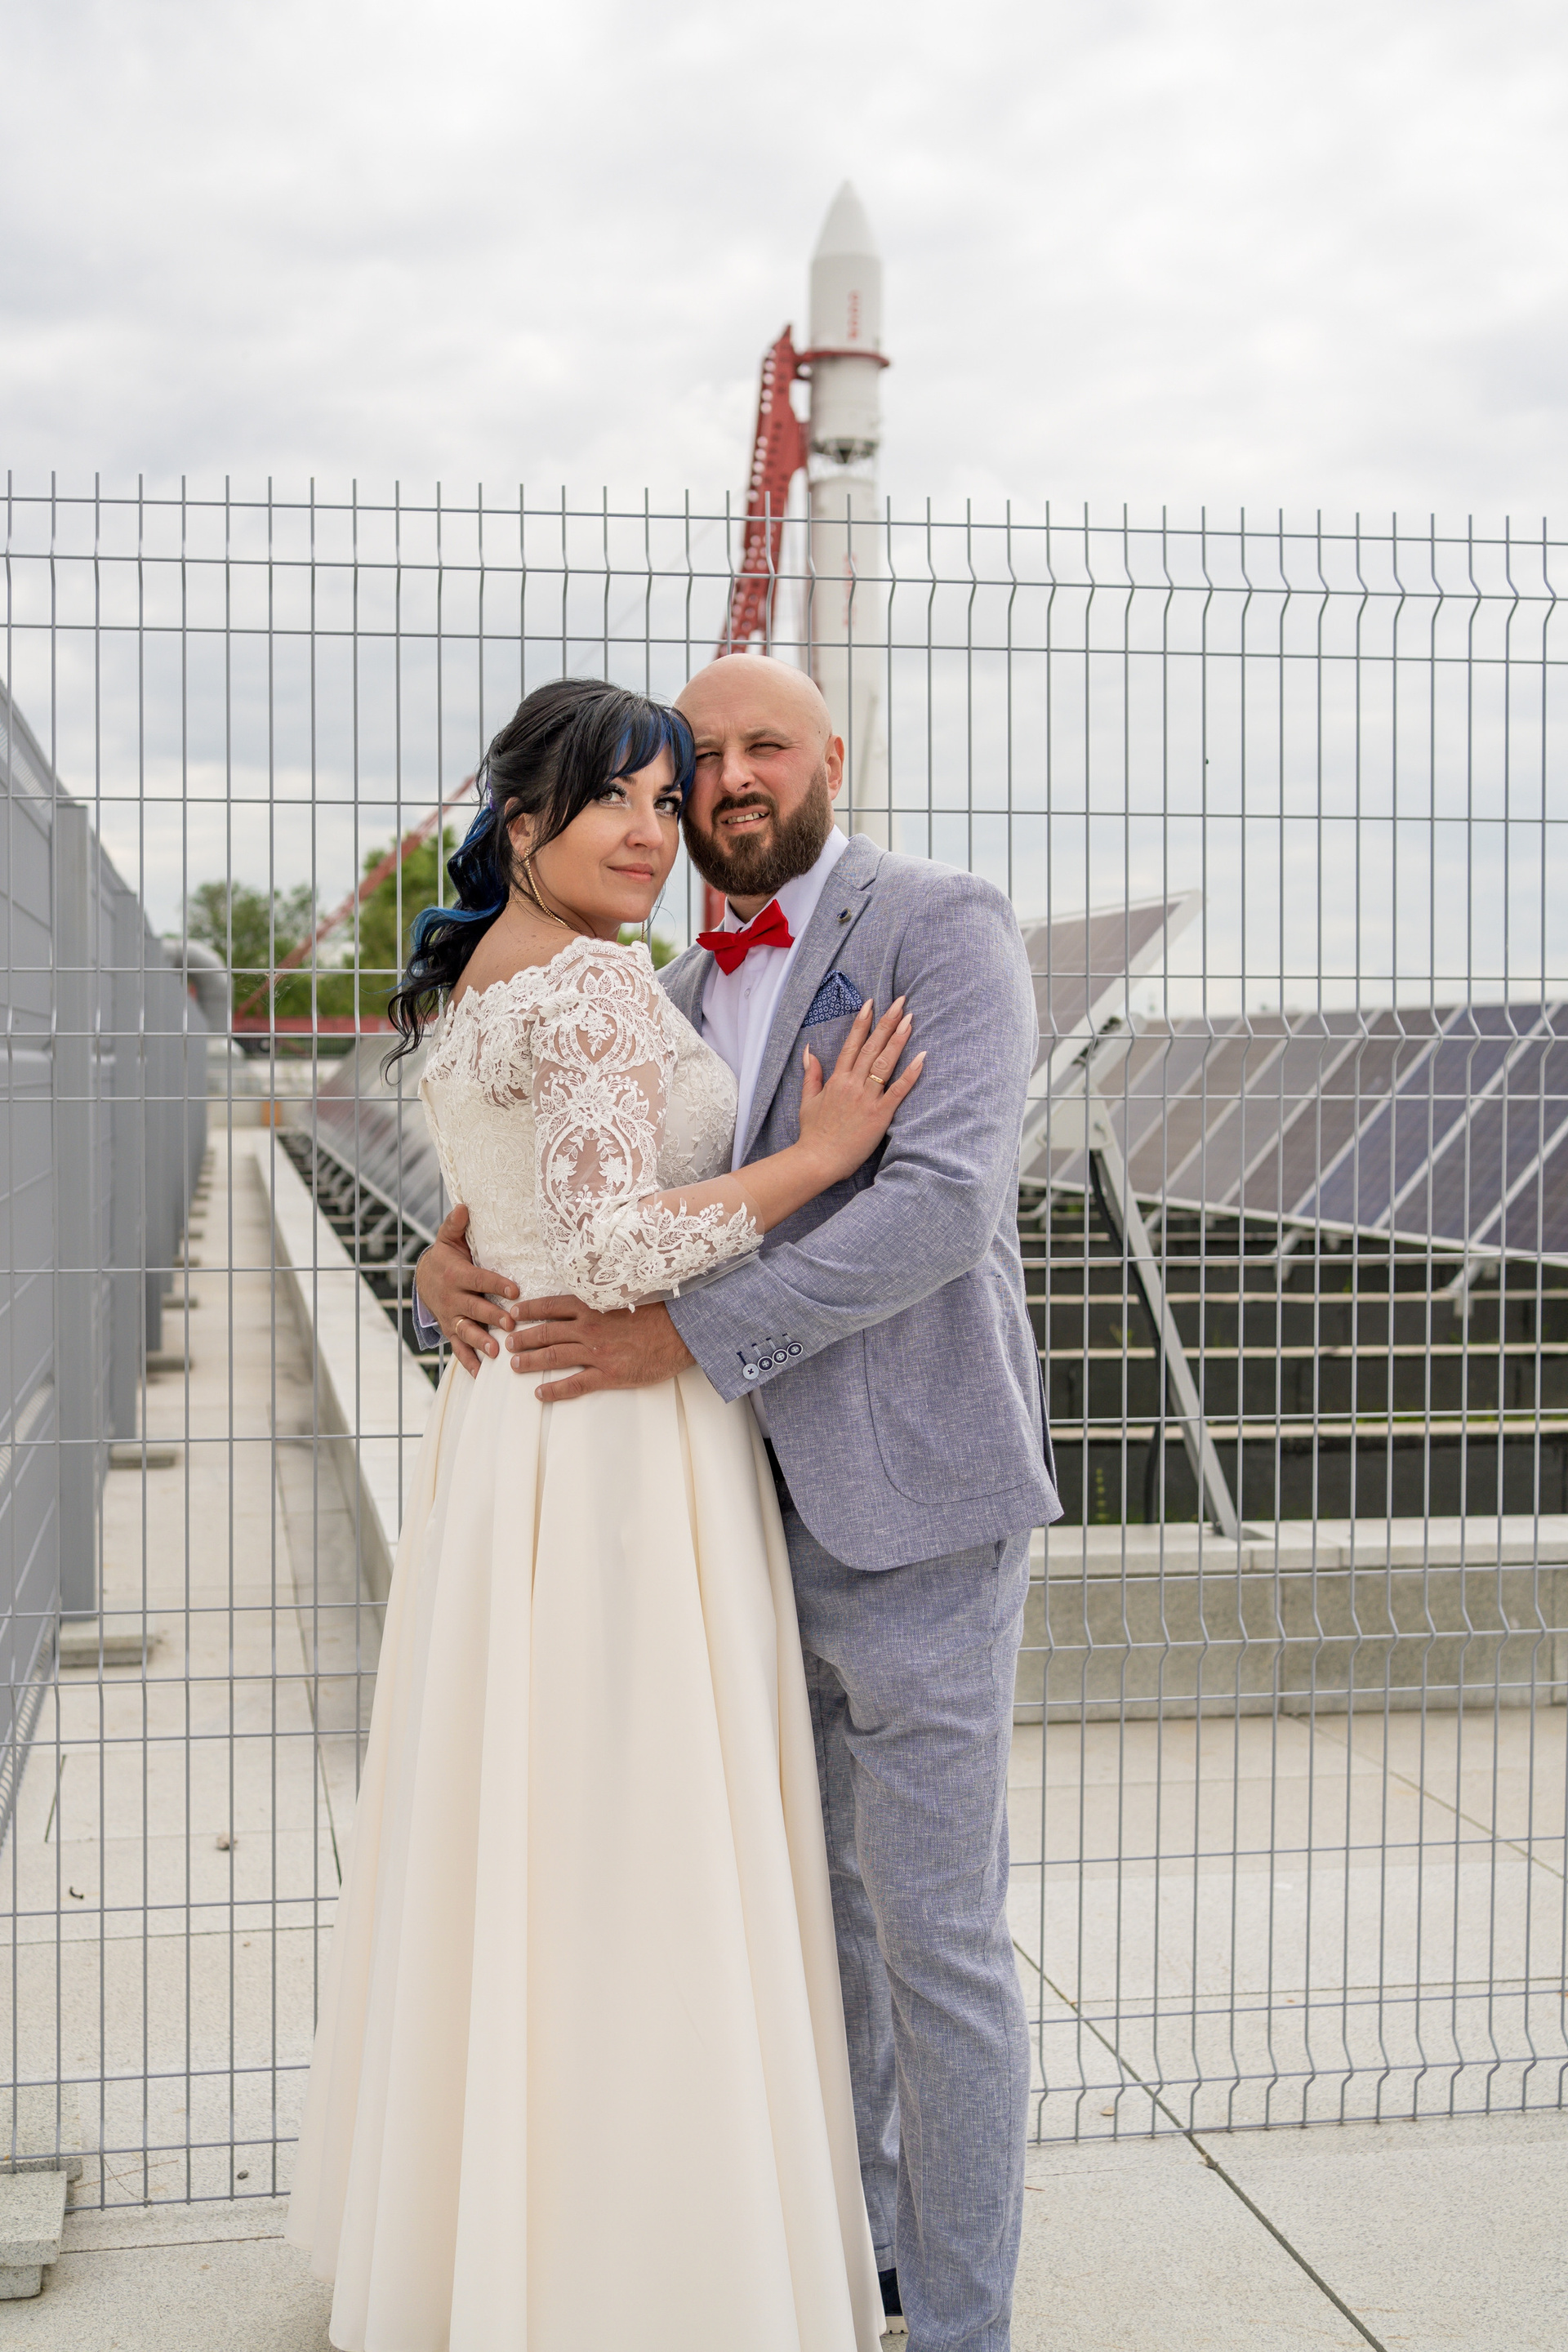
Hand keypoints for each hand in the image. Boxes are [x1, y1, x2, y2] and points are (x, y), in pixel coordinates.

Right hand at [416, 1204, 519, 1376]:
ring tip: (495, 1351)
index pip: (479, 1279)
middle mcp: (454, 1299)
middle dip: (492, 1317)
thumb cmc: (447, 1257)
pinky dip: (470, 1363)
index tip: (515, 1289)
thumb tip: (464, 1206)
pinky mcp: (452, 1332)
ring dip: (481, 1342)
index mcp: (457, 1275)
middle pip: (475, 1308)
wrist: (424, 1279)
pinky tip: (484, 1375)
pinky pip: (460, 1350)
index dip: (497, 1284)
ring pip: (467, 1332)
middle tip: (511, 1324)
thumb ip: (455, 1225)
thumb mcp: (448, 1239)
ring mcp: (452, 1318)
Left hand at [502, 1295, 695, 1400]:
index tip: (513, 1313)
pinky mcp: (609, 1374)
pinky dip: (554, 1389)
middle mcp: (590, 1328)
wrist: (683, 1333)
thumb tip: (586, 1299)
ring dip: (531, 1361)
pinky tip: (539, 1393)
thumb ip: (603, 1300)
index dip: (529, 1310)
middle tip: (507, 1344)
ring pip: (555, 1356)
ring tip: (515, 1366)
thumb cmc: (659, 1314)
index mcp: (593, 1306)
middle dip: (524, 1338)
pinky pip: (575, 1384)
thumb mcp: (627, 1298)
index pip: (552, 1306)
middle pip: (547, 1332)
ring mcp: (598, 1352)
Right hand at [796, 996, 923, 1184]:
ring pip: (885, 1062)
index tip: (872, 1003)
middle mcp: (852, 1084)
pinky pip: (898, 1090)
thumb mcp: (808, 1100)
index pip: (851, 1044)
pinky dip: (910, 1073)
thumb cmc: (814, 1133)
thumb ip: (811, 1074)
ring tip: (910, 1020)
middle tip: (901, 1002)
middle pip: (872, 1047)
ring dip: (898, 1040)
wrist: (818, 1160)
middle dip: (887, 1022)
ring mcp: (867, 1098)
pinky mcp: (880, 1114)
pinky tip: (922, 1058)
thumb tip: (809, 1051)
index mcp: (837, 1079)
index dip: (862, 1022)